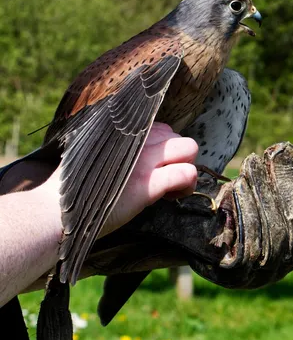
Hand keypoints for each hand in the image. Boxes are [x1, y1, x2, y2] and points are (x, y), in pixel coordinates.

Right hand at [42, 122, 197, 238]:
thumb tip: (131, 152)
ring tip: (171, 190)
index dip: (163, 149)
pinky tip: (170, 197)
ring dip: (187, 170)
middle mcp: (134, 140)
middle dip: (179, 160)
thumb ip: (114, 148)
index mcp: (122, 133)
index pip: (162, 128)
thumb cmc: (72, 188)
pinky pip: (185, 173)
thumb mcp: (93, 155)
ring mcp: (142, 161)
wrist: (55, 211)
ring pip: (189, 148)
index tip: (153, 169)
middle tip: (165, 180)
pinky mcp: (146, 184)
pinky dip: (185, 185)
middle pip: (180, 137)